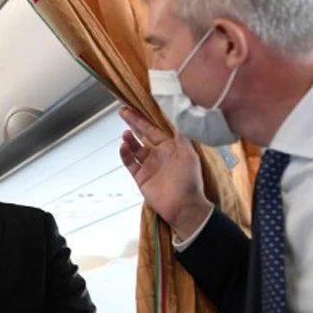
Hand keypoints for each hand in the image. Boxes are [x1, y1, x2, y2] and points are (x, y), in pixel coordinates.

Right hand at [118, 107, 212, 239]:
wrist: (183, 206)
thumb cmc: (190, 180)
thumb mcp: (189, 154)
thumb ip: (181, 135)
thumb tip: (177, 116)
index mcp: (171, 146)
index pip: (156, 128)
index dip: (146, 117)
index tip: (137, 106)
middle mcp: (158, 153)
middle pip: (142, 134)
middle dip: (133, 122)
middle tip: (123, 110)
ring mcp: (148, 165)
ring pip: (135, 147)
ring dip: (129, 139)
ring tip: (126, 133)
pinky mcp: (140, 176)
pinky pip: (130, 162)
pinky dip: (125, 154)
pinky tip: (124, 146)